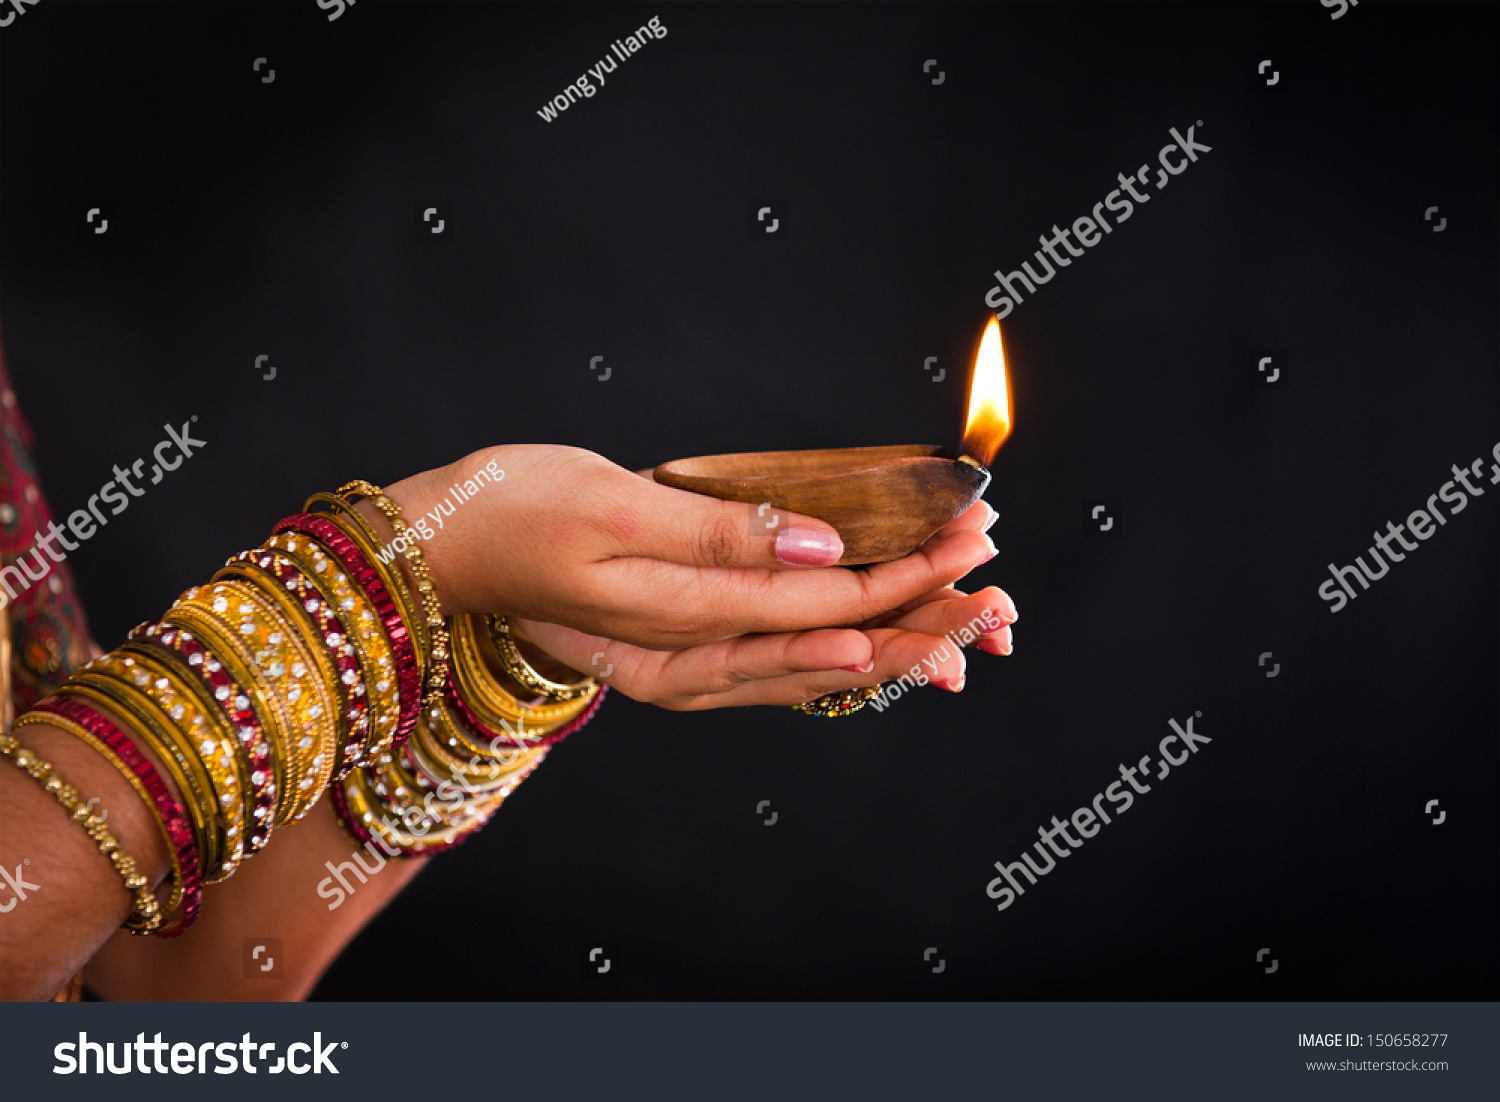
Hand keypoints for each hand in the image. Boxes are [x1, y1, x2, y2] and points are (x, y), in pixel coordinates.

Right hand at [384, 445, 996, 650]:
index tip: (972, 539)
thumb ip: (718, 532)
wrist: (435, 547)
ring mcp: (678, 663)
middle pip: (828, 648)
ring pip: (807, 665)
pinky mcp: (672, 648)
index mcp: (675, 622)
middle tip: (1000, 599)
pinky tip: (869, 649)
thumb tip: (818, 548)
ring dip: (888, 642)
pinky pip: (770, 664)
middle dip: (919, 620)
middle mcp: (685, 659)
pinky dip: (829, 655)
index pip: (821, 605)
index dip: (904, 574)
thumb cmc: (510, 512)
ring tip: (961, 626)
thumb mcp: (609, 503)